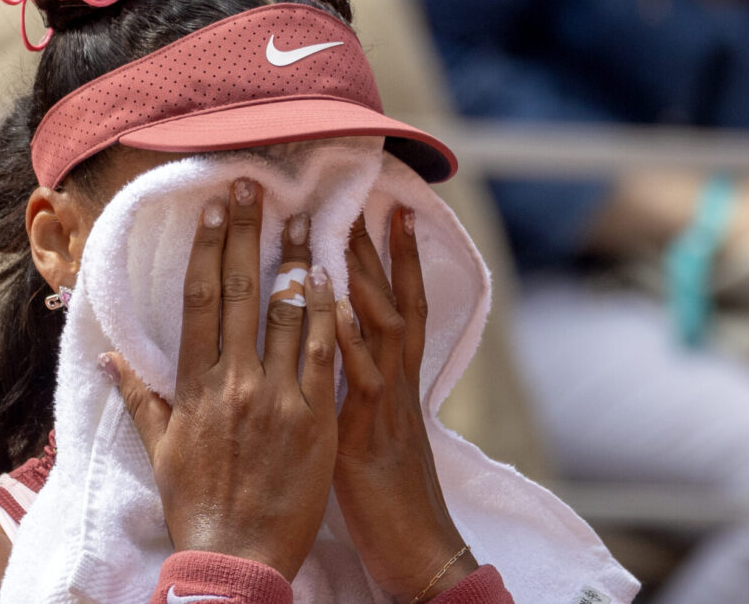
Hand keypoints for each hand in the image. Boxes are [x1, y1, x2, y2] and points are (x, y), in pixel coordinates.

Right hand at [105, 179, 337, 580]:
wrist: (236, 559)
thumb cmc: (196, 504)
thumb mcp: (160, 450)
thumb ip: (140, 397)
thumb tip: (110, 357)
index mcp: (194, 385)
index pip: (201, 299)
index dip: (210, 246)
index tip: (218, 207)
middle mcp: (233, 382)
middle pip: (242, 291)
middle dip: (249, 233)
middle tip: (257, 186)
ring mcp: (276, 398)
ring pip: (286, 313)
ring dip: (296, 260)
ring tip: (307, 218)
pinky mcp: (315, 419)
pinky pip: (323, 354)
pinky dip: (327, 313)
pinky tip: (333, 278)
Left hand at [333, 211, 477, 601]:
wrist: (418, 551)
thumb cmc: (388, 500)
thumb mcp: (368, 434)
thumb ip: (354, 394)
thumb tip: (331, 364)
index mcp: (393, 382)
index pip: (399, 306)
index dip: (394, 261)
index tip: (385, 214)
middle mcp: (395, 382)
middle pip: (393, 301)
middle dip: (378, 250)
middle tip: (364, 198)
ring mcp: (386, 402)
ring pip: (384, 326)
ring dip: (366, 276)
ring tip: (349, 228)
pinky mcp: (371, 431)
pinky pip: (361, 377)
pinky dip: (347, 339)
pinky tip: (330, 306)